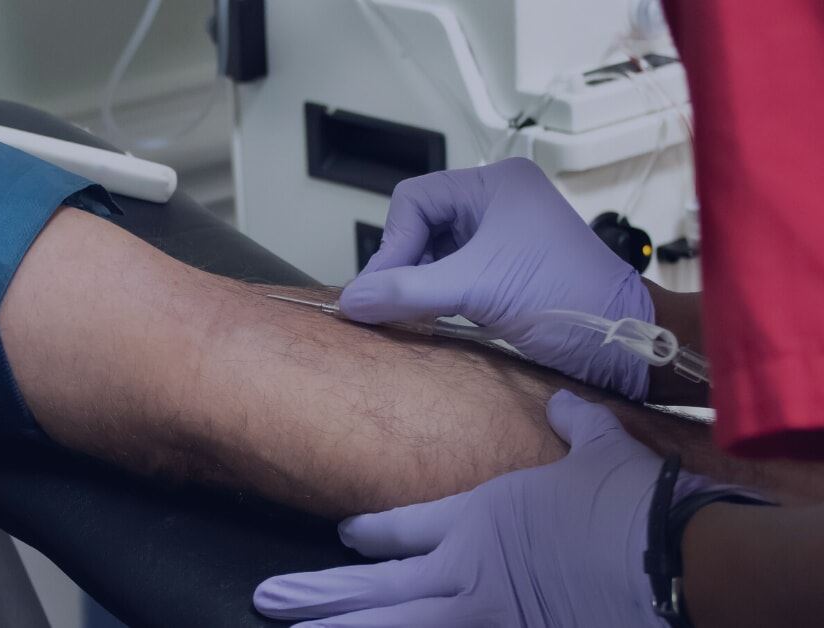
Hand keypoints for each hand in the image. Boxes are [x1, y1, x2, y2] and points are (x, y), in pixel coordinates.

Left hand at [253, 391, 717, 627]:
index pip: (400, 526)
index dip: (367, 534)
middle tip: (270, 597)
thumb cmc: (630, 502)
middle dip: (318, 592)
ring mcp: (485, 613)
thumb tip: (564, 406)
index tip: (343, 536)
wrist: (672, 555)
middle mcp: (466, 566)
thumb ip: (573, 428)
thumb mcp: (600, 453)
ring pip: (395, 625)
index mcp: (478, 517)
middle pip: (375, 583)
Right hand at [341, 158, 652, 399]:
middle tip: (387, 305)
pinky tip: (432, 316)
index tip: (383, 288)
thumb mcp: (476, 290)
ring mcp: (504, 234)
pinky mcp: (507, 267)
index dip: (393, 243)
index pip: (415, 200)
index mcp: (497, 184)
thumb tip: (351, 300)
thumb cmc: (568, 299)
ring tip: (410, 313)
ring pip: (435, 251)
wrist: (625, 341)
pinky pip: (454, 272)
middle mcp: (499, 201)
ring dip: (419, 282)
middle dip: (404, 264)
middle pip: (421, 225)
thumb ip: (407, 292)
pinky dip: (437, 294)